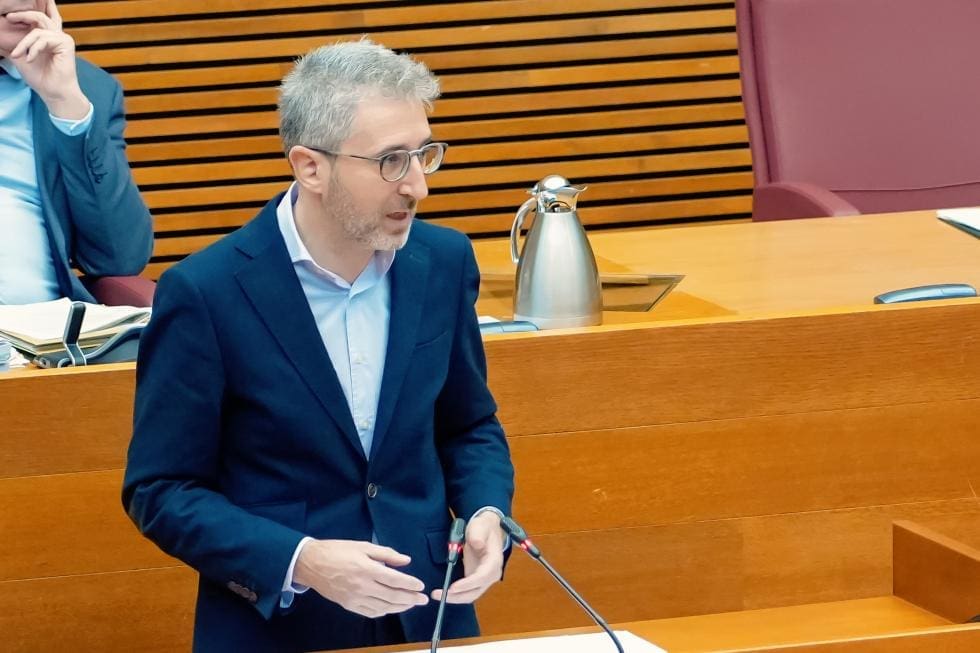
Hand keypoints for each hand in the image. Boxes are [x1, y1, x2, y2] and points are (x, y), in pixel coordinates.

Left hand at [7, 1, 88, 118]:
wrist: (53, 92)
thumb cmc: (41, 78)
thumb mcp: (21, 57)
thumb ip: (14, 45)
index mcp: (48, 38)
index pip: (38, 19)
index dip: (25, 15)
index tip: (10, 17)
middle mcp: (57, 36)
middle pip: (39, 17)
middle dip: (23, 15)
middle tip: (10, 17)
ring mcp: (62, 39)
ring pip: (37, 31)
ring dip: (24, 44)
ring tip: (17, 55)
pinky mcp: (65, 43)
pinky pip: (44, 39)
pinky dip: (33, 49)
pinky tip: (30, 60)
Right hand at [293, 539, 428, 617]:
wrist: (311, 564)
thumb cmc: (337, 551)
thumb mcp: (363, 546)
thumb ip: (386, 554)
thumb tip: (405, 560)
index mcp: (366, 569)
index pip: (394, 579)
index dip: (410, 584)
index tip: (421, 586)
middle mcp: (362, 586)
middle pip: (392, 596)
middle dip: (411, 599)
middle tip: (423, 599)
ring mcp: (355, 598)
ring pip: (383, 607)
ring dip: (400, 607)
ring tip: (411, 604)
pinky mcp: (348, 605)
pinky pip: (370, 612)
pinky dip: (383, 612)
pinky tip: (391, 608)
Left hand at [431, 510, 504, 603]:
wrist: (488, 529)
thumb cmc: (483, 528)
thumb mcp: (480, 526)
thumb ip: (478, 534)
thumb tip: (477, 544)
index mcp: (494, 561)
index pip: (482, 577)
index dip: (467, 584)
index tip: (452, 588)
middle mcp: (491, 574)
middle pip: (475, 591)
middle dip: (457, 596)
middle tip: (439, 594)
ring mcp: (484, 578)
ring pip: (470, 594)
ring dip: (454, 598)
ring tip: (437, 595)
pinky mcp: (476, 579)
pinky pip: (466, 591)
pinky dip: (455, 594)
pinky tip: (443, 592)